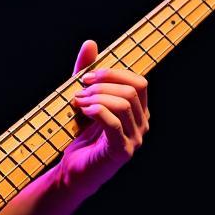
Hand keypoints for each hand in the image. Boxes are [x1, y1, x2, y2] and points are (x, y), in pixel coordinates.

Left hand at [60, 39, 149, 194]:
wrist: (72, 171)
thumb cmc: (80, 135)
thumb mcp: (82, 98)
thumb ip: (87, 72)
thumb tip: (90, 43)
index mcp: (138, 111)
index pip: (139, 82)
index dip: (113, 74)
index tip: (86, 77)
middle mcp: (142, 125)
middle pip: (131, 91)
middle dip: (102, 85)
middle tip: (80, 92)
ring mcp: (134, 139)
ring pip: (124, 104)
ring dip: (96, 98)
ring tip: (78, 103)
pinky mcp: (121, 151)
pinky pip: (114, 123)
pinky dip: (96, 111)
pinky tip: (83, 111)